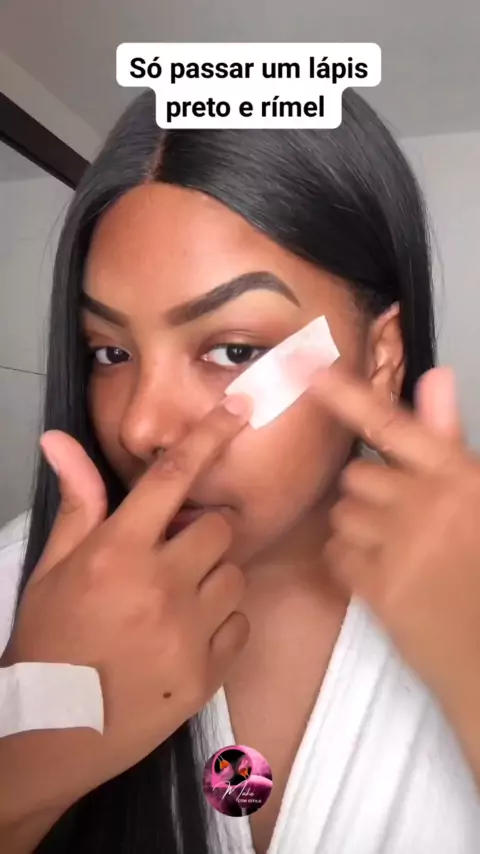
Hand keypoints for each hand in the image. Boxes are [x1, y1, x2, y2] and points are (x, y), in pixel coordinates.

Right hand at [1, 394, 250, 820]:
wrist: (54, 729)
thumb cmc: (50, 642)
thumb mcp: (52, 569)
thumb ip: (77, 503)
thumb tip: (60, 441)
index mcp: (118, 553)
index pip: (172, 479)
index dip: (208, 437)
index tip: (238, 410)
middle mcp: (160, 585)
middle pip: (219, 527)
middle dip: (203, 531)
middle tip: (177, 551)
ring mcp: (189, 631)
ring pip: (235, 575)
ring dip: (214, 576)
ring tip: (179, 597)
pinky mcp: (208, 672)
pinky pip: (241, 623)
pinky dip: (223, 622)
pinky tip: (189, 633)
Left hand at [310, 365, 479, 723]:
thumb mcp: (479, 497)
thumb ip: (449, 441)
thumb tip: (434, 377)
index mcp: (457, 476)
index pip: (391, 424)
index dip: (346, 395)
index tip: (309, 370)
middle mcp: (425, 504)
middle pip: (357, 475)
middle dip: (370, 493)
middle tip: (397, 518)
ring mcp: (400, 546)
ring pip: (342, 514)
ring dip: (358, 526)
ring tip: (394, 548)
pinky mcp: (379, 588)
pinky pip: (336, 554)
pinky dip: (350, 561)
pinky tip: (380, 573)